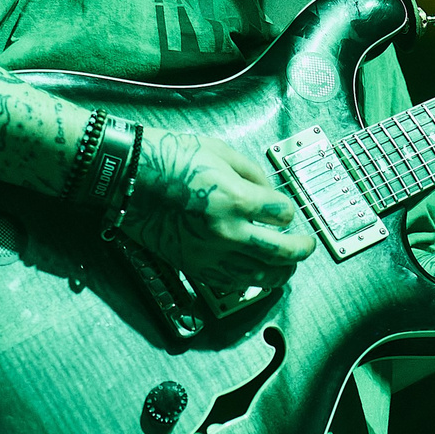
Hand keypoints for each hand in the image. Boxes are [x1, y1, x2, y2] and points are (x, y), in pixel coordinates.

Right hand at [120, 129, 317, 292]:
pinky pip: (230, 283)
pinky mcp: (192, 266)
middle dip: (301, 249)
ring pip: (259, 276)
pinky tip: (255, 275)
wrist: (127, 176)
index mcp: (237, 199)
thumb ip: (250, 172)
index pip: (282, 214)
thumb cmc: (168, 157)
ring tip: (287, 267)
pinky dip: (248, 281)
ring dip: (280, 272)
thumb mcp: (219, 150)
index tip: (285, 209)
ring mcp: (210, 253)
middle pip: (281, 253)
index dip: (288, 210)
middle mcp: (228, 232)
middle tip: (306, 245)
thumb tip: (267, 189)